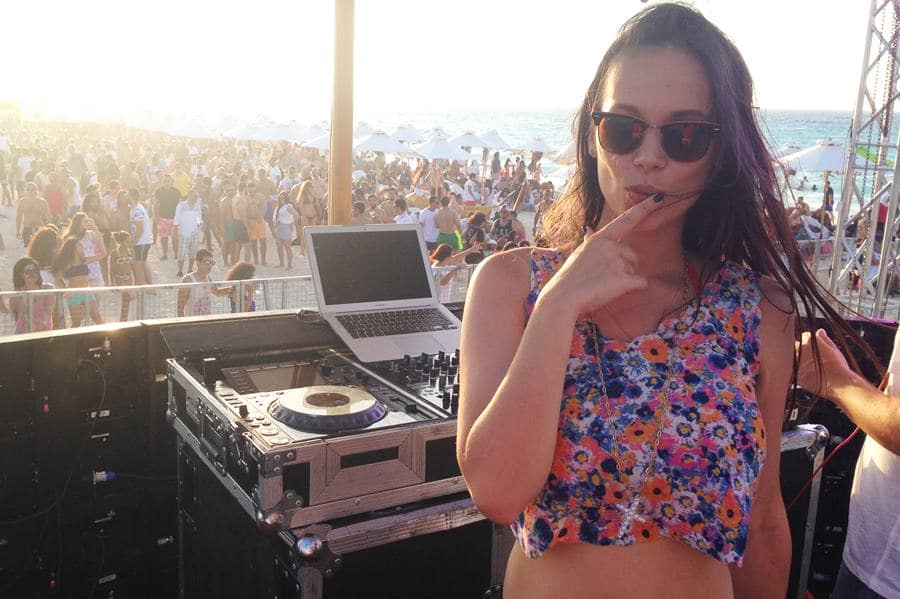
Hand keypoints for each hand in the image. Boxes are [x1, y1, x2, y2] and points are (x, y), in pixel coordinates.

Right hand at [540, 196, 667, 314]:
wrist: (562, 298)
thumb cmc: (569, 279)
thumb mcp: (578, 254)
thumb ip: (590, 241)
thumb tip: (588, 229)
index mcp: (600, 238)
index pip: (626, 219)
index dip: (644, 208)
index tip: (659, 197)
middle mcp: (611, 246)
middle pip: (632, 255)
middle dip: (625, 266)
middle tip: (603, 277)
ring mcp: (618, 262)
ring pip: (634, 270)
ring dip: (625, 279)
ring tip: (604, 285)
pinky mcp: (625, 279)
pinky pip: (640, 283)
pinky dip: (632, 289)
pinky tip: (614, 292)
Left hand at [795, 329, 851, 396]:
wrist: (838, 383)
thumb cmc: (838, 366)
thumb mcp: (834, 349)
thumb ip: (824, 339)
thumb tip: (820, 331)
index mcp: (808, 340)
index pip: (805, 336)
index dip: (811, 342)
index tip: (817, 349)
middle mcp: (799, 348)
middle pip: (796, 345)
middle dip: (802, 350)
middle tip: (812, 358)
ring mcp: (794, 360)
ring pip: (792, 357)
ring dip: (798, 360)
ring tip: (811, 367)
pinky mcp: (793, 373)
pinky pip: (792, 369)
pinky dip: (797, 371)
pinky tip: (808, 375)